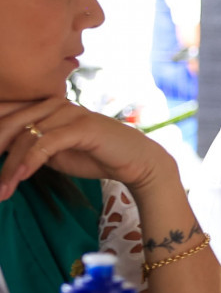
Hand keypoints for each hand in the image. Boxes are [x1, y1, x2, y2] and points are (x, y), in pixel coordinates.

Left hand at [0, 97, 177, 202]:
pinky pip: (46, 143)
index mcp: (45, 105)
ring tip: (2, 190)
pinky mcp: (81, 126)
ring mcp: (69, 112)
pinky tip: (20, 178)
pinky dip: (29, 162)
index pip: (6, 113)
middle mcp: (54, 103)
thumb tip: (3, 153)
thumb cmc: (95, 156)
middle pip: (9, 123)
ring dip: (9, 166)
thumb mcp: (53, 152)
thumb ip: (29, 147)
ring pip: (26, 136)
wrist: (136, 161)